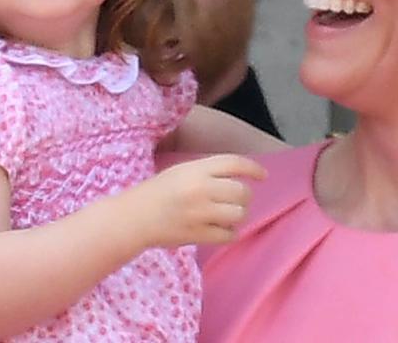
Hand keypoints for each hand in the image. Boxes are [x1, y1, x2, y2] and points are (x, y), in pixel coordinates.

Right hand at [134, 154, 266, 247]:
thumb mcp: (183, 171)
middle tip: (235, 199)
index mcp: (196, 169)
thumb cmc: (159, 191)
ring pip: (238, 214)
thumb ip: (210, 172)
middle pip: (242, 192)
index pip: (235, 163)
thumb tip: (242, 178)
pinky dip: (229, 232)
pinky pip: (228, 235)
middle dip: (244, 196)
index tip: (262, 175)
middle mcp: (200, 189)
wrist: (135, 217)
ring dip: (237, 215)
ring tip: (226, 215)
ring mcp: (199, 213)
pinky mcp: (197, 234)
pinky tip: (219, 228)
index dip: (253, 169)